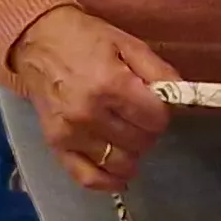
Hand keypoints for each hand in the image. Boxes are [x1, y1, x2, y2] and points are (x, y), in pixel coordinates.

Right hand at [8, 7, 177, 192]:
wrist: (37, 41)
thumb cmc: (85, 39)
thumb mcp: (128, 44)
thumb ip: (159, 71)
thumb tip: (183, 97)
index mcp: (110, 84)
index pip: (156, 119)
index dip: (161, 112)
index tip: (154, 103)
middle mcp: (89, 113)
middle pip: (141, 142)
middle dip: (147, 130)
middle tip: (138, 116)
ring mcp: (71, 133)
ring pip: (120, 163)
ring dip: (132, 153)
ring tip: (127, 135)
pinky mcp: (56, 145)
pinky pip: (87, 178)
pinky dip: (108, 181)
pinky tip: (119, 174)